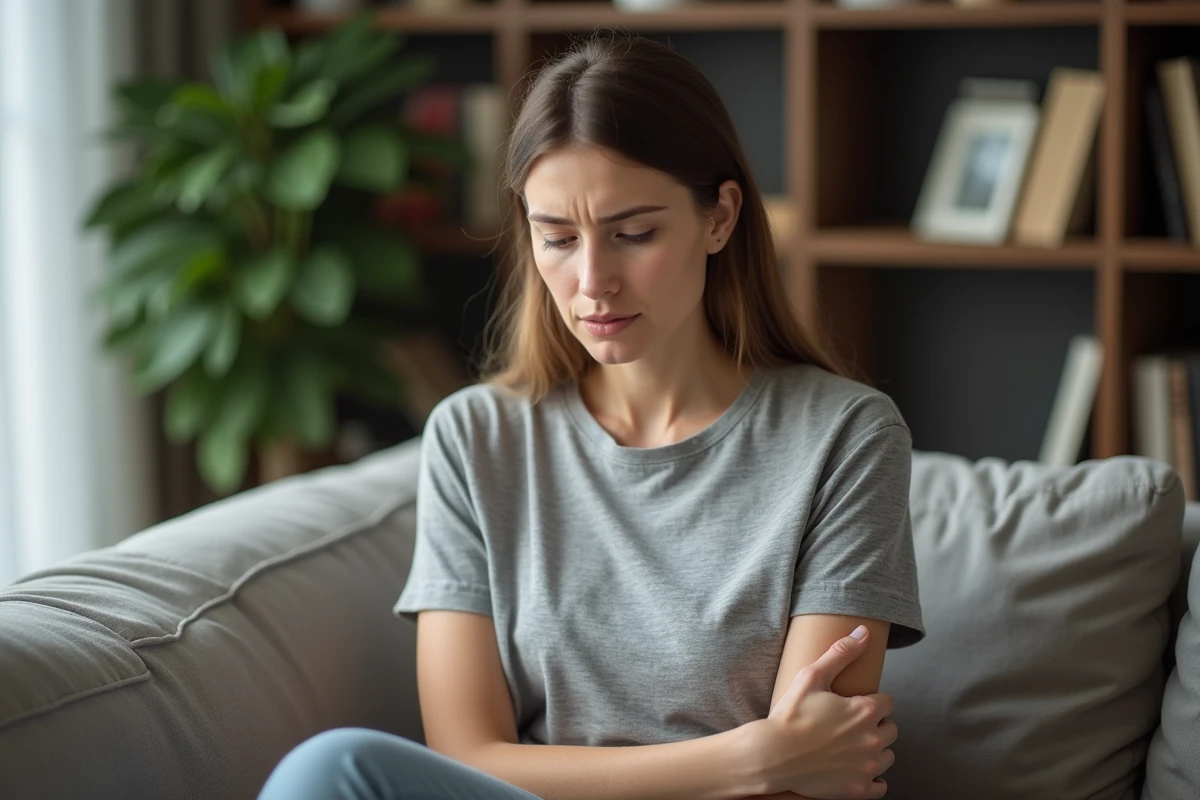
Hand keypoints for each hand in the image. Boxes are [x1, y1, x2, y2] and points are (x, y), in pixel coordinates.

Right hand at [739, 626, 896, 798]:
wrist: (772, 755)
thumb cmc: (790, 715)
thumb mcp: (812, 676)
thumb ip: (841, 653)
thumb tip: (863, 631)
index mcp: (865, 711)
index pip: (888, 703)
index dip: (872, 702)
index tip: (856, 705)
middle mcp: (873, 739)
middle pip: (892, 729)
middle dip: (876, 725)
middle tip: (853, 726)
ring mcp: (867, 767)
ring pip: (888, 756)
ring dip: (876, 751)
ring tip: (853, 746)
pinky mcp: (859, 790)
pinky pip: (881, 786)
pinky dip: (872, 779)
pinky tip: (855, 769)